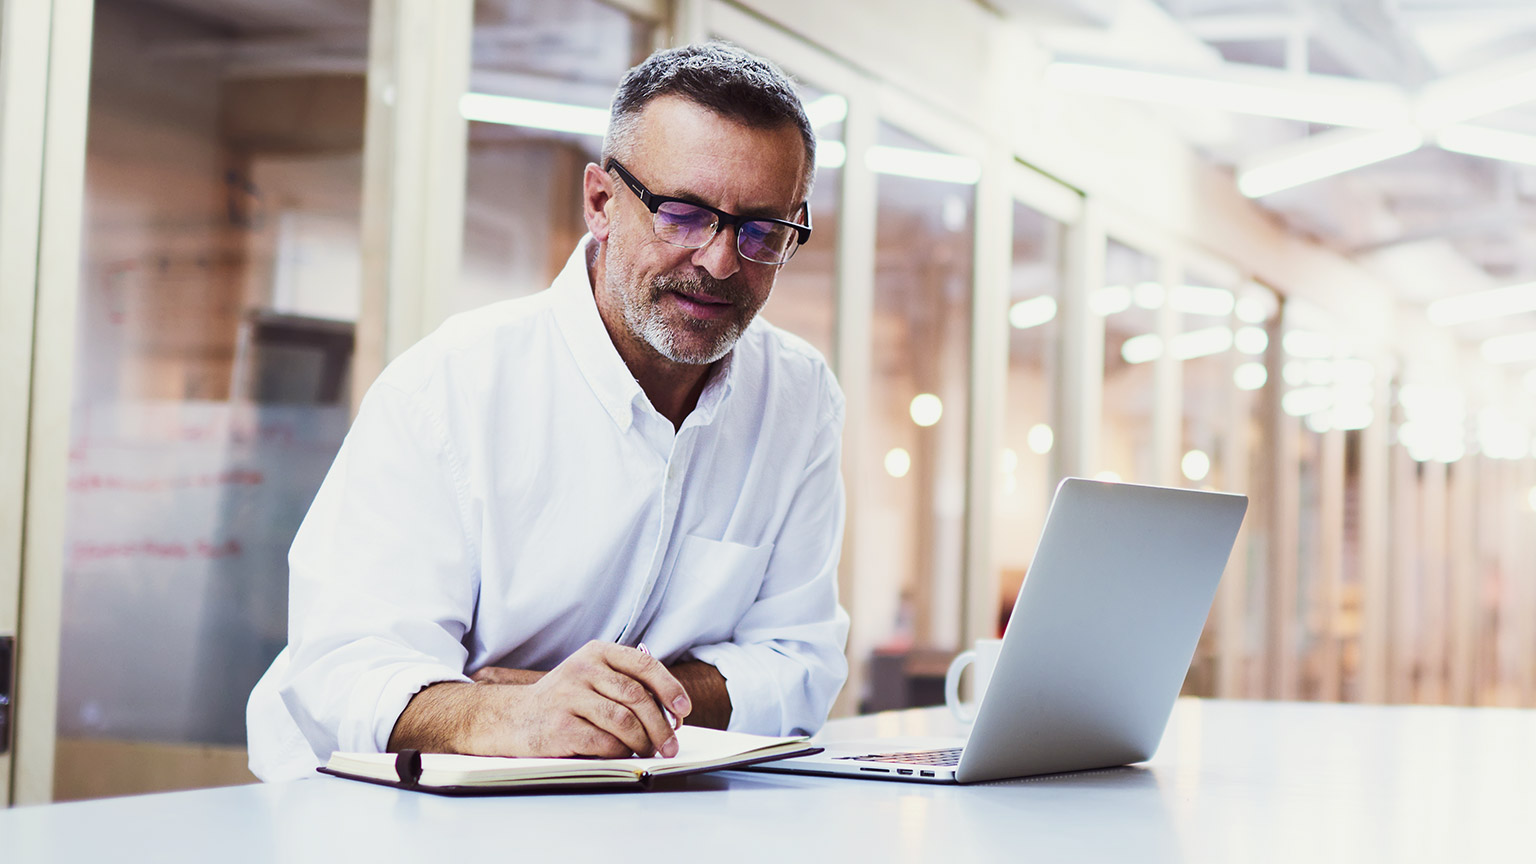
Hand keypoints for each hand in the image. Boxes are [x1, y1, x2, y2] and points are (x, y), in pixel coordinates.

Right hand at [478, 640, 690, 758]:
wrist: (512, 718)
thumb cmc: (563, 702)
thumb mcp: (591, 678)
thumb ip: (626, 685)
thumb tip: (671, 713)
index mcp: (596, 653)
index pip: (644, 665)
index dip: (670, 688)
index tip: (683, 710)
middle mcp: (582, 669)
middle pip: (638, 697)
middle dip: (661, 725)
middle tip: (670, 745)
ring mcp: (569, 697)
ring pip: (624, 721)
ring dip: (643, 742)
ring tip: (647, 752)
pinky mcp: (560, 727)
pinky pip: (604, 742)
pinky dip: (620, 752)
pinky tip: (621, 755)